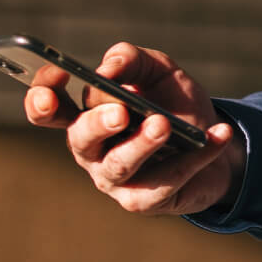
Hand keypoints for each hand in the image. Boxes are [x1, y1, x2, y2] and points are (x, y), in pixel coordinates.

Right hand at [25, 43, 243, 215]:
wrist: (213, 140)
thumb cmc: (173, 103)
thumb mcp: (158, 72)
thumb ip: (132, 61)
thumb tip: (109, 67)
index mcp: (86, 115)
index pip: (50, 108)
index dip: (44, 95)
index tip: (55, 76)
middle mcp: (92, 150)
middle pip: (81, 138)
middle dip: (98, 123)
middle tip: (121, 112)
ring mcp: (115, 179)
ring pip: (121, 164)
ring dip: (143, 144)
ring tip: (164, 125)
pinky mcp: (144, 200)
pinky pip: (168, 179)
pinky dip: (197, 155)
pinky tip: (218, 134)